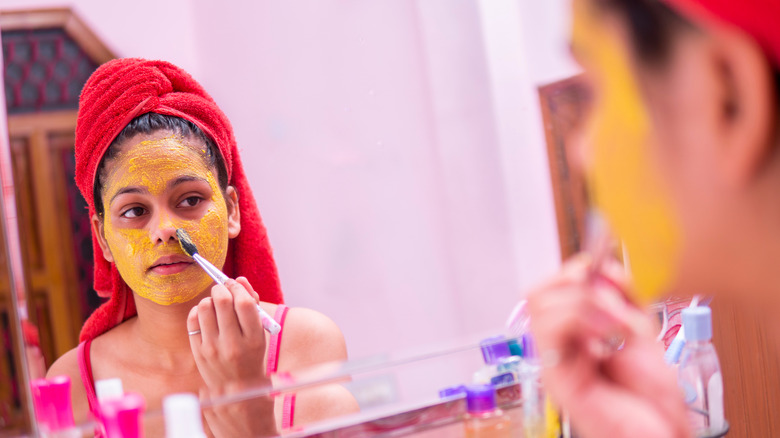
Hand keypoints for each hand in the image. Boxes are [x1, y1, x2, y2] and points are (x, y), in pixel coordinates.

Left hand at [187, 276, 276, 436]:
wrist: (236, 389)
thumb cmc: (251, 354)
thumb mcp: (259, 332)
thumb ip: (252, 304)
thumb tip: (239, 279)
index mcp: (254, 339)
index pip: (244, 302)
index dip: (238, 287)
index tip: (235, 284)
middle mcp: (233, 344)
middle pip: (222, 300)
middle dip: (221, 288)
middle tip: (223, 289)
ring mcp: (213, 349)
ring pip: (205, 307)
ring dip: (210, 299)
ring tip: (215, 305)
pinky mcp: (198, 352)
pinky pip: (192, 319)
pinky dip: (198, 311)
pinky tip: (206, 316)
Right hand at [526, 257, 690, 437]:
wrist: (662, 435)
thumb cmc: (651, 397)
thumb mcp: (640, 331)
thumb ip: (623, 298)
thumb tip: (605, 266)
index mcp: (573, 333)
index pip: (550, 288)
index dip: (572, 270)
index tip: (599, 266)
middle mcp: (557, 347)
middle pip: (537, 294)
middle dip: (578, 284)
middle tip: (612, 301)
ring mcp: (554, 363)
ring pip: (542, 308)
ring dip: (587, 304)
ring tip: (619, 325)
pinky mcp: (559, 379)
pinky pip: (553, 333)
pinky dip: (585, 321)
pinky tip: (611, 337)